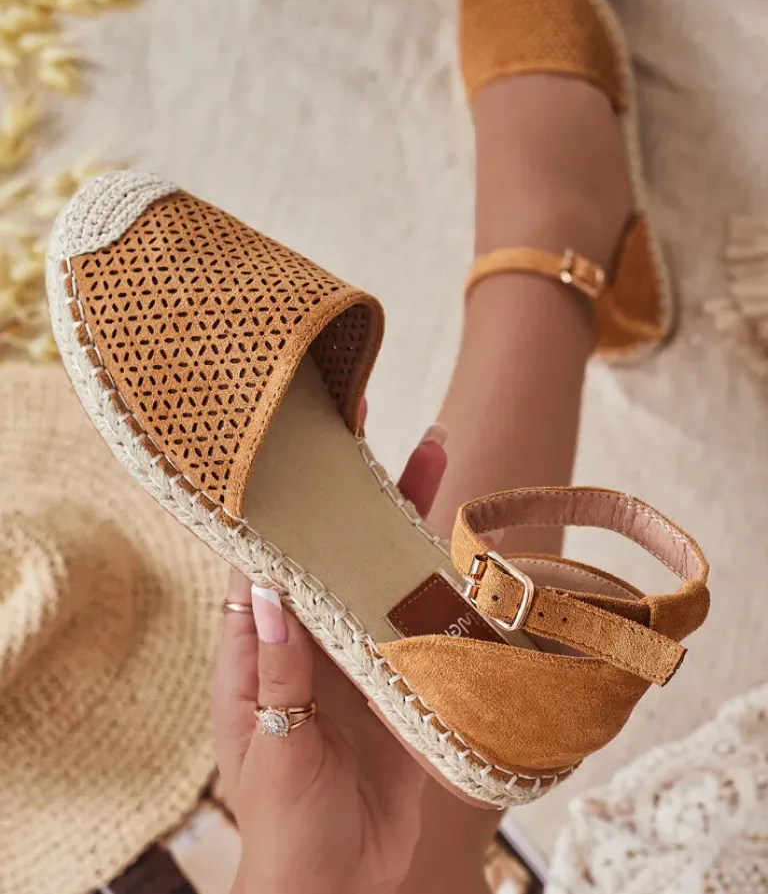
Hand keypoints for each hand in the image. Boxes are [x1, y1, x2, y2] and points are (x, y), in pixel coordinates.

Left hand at [213, 423, 446, 893]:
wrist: (339, 889)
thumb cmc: (284, 825)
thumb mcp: (274, 746)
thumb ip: (278, 670)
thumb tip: (267, 587)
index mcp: (262, 648)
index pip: (266, 558)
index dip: (281, 501)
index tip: (299, 446)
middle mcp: (314, 639)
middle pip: (336, 550)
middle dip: (358, 491)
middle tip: (380, 424)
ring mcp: (363, 657)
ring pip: (385, 574)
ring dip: (408, 522)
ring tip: (434, 456)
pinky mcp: (407, 683)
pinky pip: (430, 625)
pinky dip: (452, 589)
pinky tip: (475, 550)